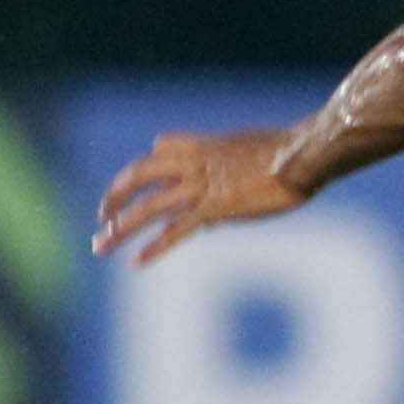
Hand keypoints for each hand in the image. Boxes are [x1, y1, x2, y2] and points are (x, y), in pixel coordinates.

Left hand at [93, 128, 308, 263]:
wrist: (303, 156)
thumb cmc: (288, 149)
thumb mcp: (247, 142)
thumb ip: (221, 149)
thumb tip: (217, 159)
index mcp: (202, 146)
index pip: (157, 152)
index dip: (142, 170)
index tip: (132, 187)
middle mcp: (193, 164)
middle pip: (138, 177)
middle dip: (114, 198)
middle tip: (101, 217)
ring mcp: (201, 187)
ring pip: (148, 207)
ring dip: (120, 228)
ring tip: (100, 246)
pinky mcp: (214, 209)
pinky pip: (176, 230)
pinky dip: (155, 246)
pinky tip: (137, 262)